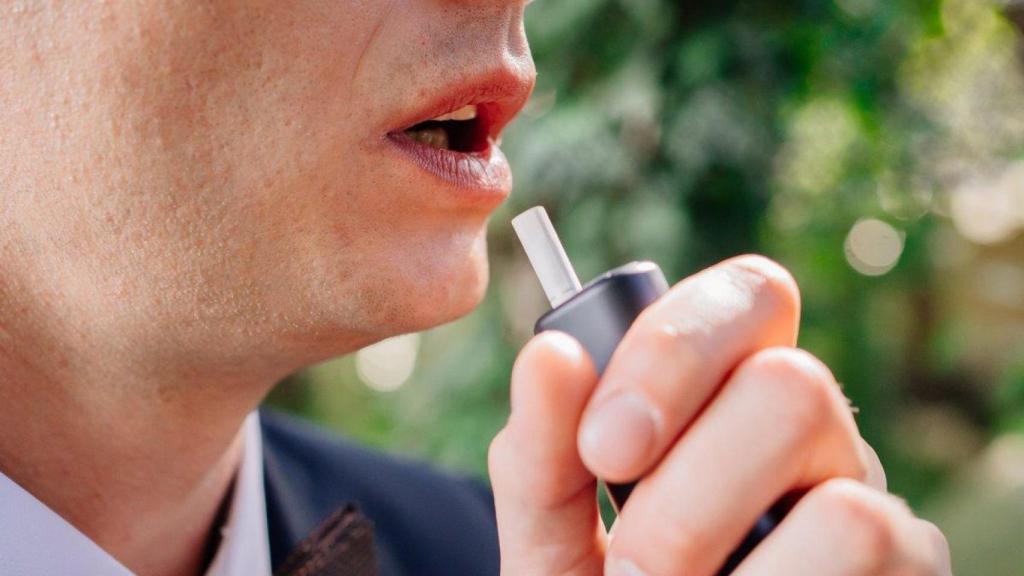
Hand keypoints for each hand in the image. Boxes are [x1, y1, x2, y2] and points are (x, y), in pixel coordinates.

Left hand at [489, 255, 951, 574]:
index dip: (676, 350)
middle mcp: (806, 428)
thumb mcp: (548, 531)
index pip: (749, 294)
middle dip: (688, 487)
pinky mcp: (913, 562)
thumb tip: (551, 354)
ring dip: (724, 551)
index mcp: (723, 389)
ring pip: (841, 486)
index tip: (604, 446)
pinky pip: (868, 543)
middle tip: (625, 565)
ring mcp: (866, 493)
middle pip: (794, 381)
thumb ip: (542, 452)